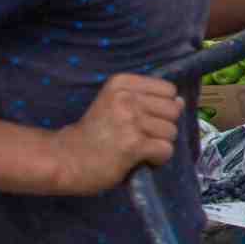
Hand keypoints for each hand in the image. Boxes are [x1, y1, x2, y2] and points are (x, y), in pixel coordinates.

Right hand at [50, 74, 183, 194]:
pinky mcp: (133, 144)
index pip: (168, 90)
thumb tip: (181, 101)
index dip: (161, 107)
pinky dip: (158, 159)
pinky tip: (140, 160)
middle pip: (174, 110)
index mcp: (121, 83)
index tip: (142, 118)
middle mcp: (126, 98)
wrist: (63, 159)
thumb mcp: (115, 104)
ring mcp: (130, 121)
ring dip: (159, 144)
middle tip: (140, 136)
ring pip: (171, 132)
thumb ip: (147, 100)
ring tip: (137, 148)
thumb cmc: (93, 133)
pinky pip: (166, 150)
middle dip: (162, 126)